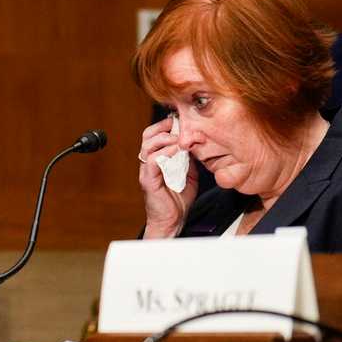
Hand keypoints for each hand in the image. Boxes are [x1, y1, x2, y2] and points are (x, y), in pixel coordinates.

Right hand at [137, 116, 195, 237]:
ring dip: (164, 139)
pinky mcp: (148, 180)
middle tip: (177, 125)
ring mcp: (146, 171)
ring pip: (148, 145)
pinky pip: (152, 160)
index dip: (165, 125)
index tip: (179, 121)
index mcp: (156, 159)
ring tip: (178, 139)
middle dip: (162, 127)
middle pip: (147, 135)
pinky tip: (176, 152)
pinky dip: (164, 153)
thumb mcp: (188, 175)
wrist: (172, 221)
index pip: (154, 135)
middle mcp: (148, 163)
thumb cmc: (177, 200)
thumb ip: (188, 160)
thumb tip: (195, 146)